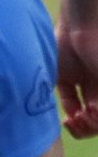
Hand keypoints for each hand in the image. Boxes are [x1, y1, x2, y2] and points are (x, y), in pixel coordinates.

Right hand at [61, 17, 97, 138]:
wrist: (81, 27)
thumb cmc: (66, 43)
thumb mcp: (61, 75)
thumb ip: (67, 96)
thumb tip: (72, 116)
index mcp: (86, 85)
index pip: (85, 114)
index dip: (77, 124)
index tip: (65, 121)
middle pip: (96, 121)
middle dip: (84, 129)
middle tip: (72, 124)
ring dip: (91, 126)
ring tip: (79, 118)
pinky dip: (97, 118)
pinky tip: (87, 112)